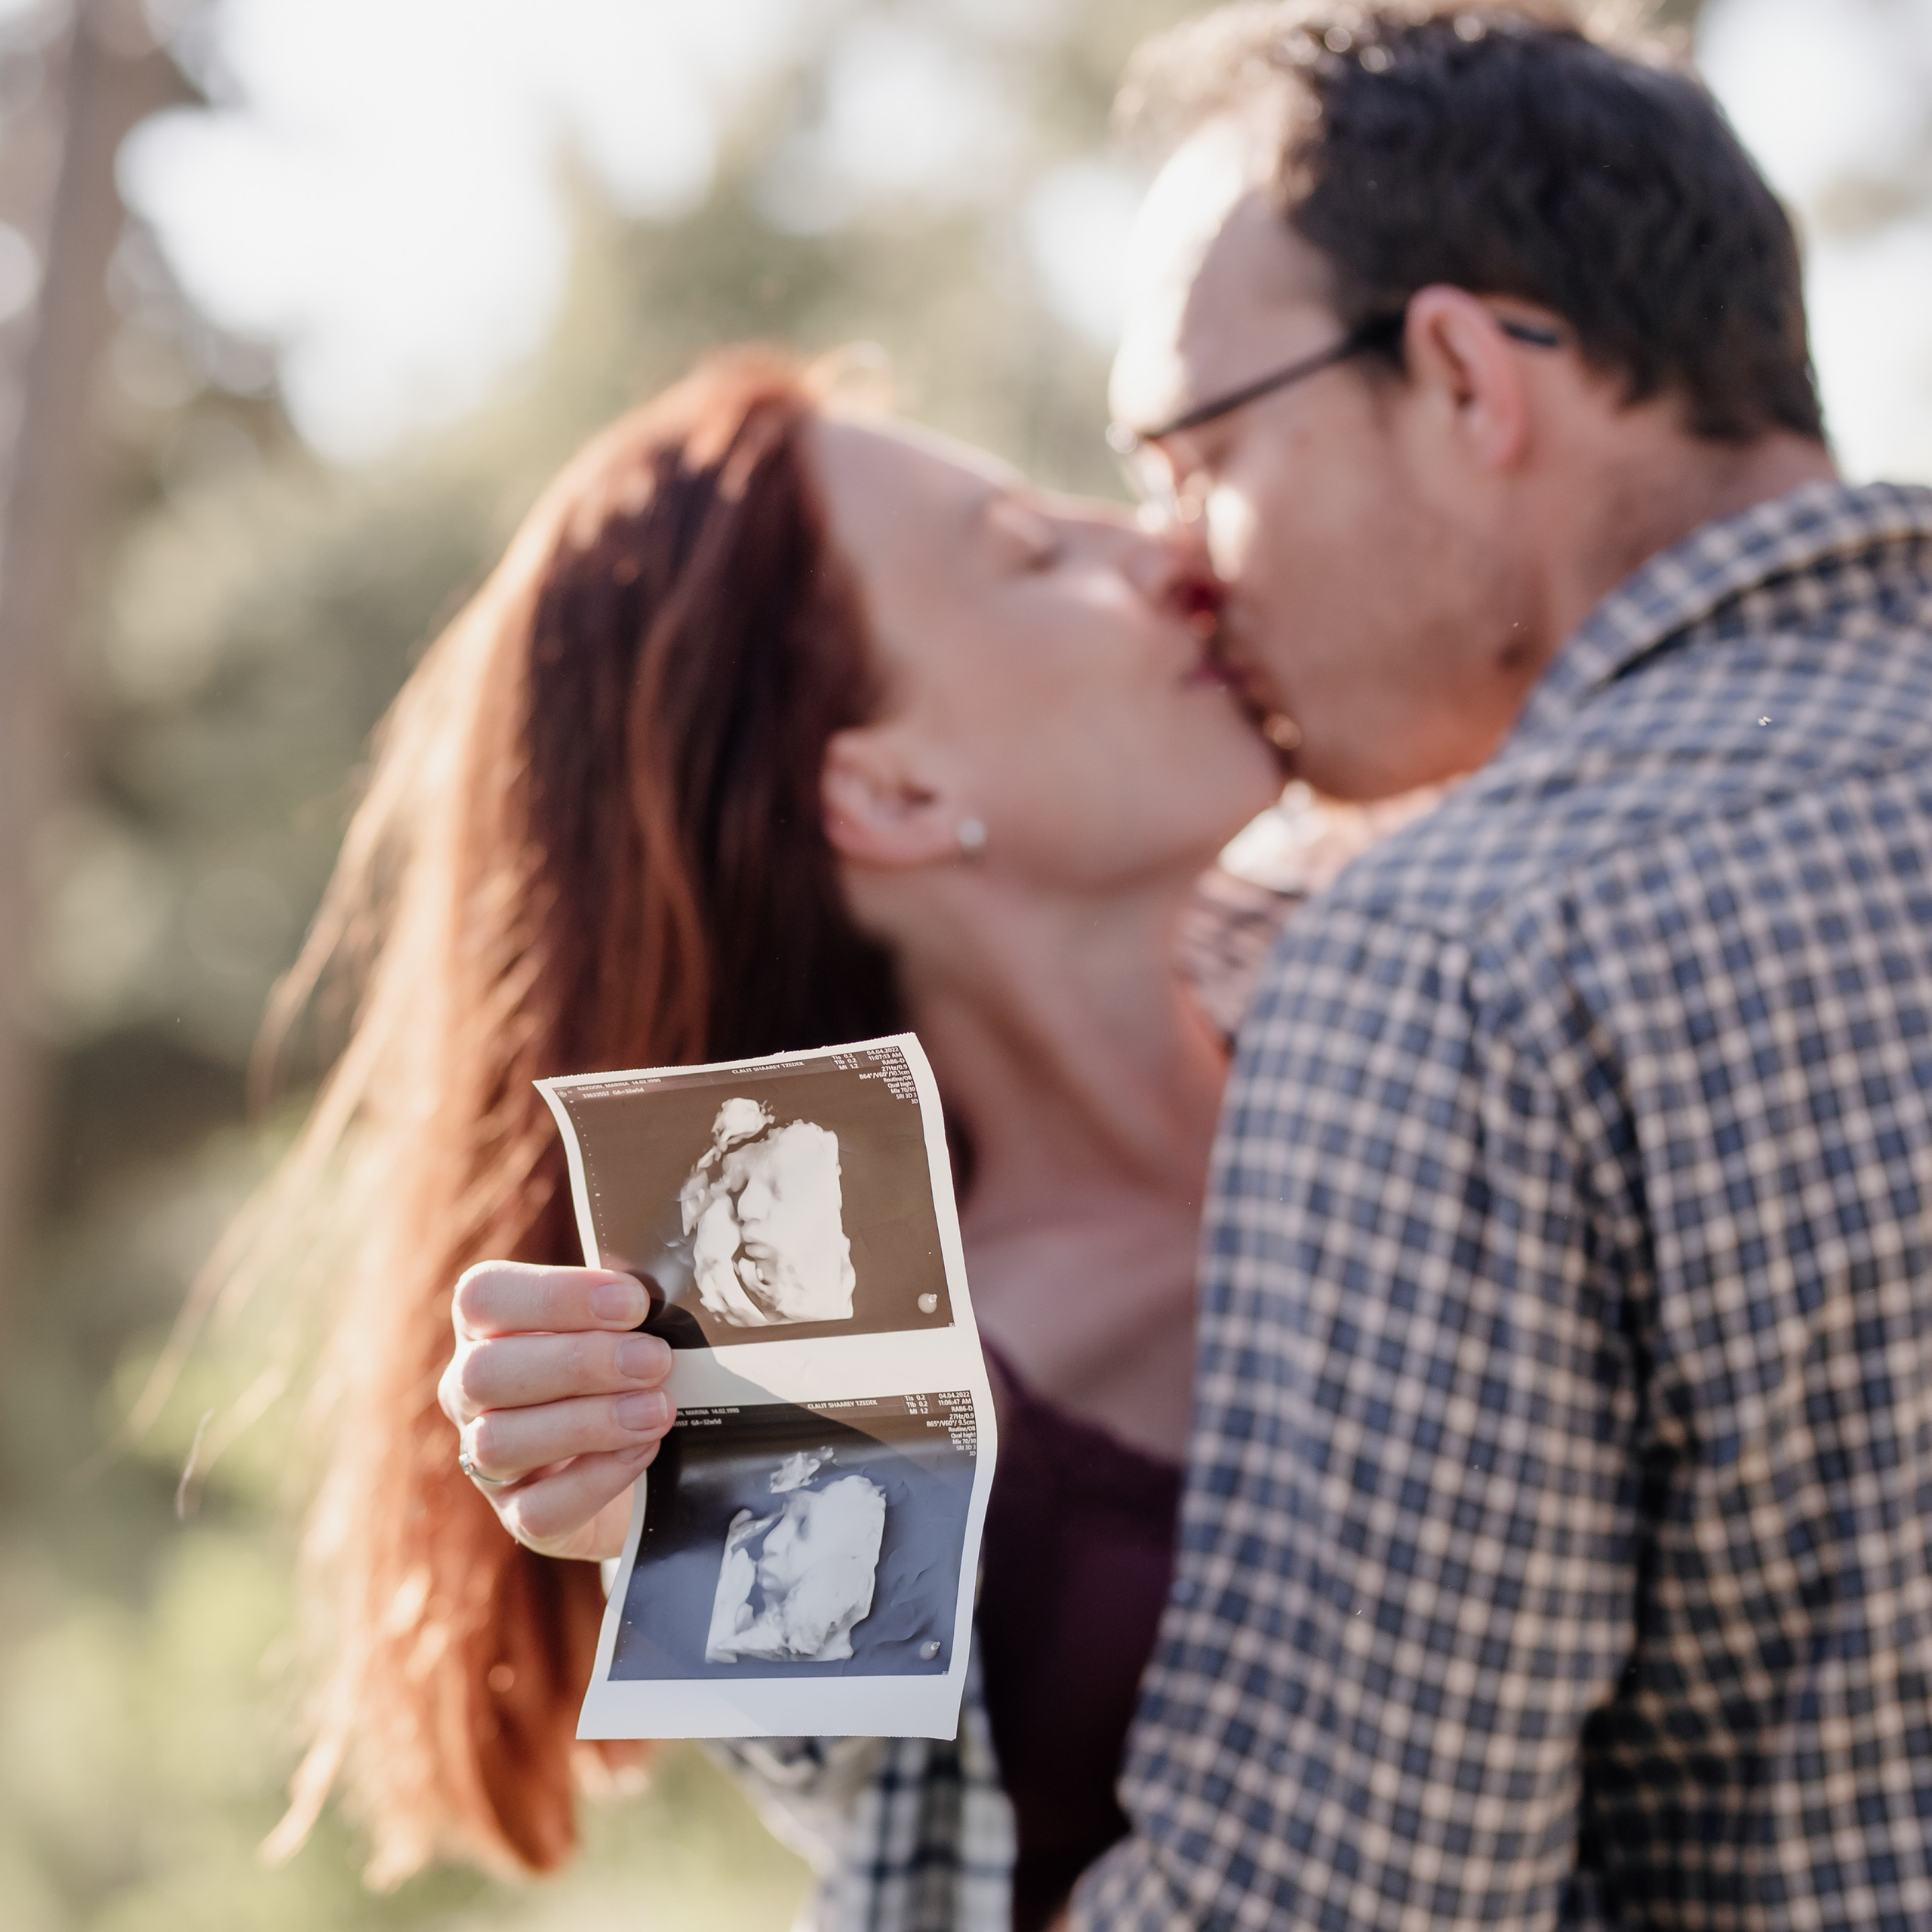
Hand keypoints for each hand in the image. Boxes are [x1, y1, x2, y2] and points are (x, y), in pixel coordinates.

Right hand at [438, 1261, 675, 1561]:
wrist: (648, 1464)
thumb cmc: (629, 1371)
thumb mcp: (624, 1329)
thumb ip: (627, 1311)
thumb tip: (661, 1296)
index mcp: (487, 1326)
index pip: (485, 1296)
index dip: (557, 1295)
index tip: (634, 1303)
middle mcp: (470, 1391)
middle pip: (485, 1372)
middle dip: (579, 1363)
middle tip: (654, 1361)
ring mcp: (486, 1459)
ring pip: (499, 1442)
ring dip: (588, 1422)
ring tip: (657, 1410)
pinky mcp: (518, 1516)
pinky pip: (538, 1509)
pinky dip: (597, 1479)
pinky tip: (643, 1453)